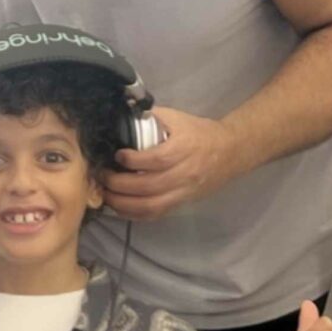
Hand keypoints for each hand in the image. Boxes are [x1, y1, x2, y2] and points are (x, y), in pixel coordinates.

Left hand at [100, 106, 238, 219]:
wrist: (230, 152)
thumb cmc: (199, 132)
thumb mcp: (177, 118)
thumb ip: (151, 118)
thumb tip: (122, 116)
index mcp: (183, 149)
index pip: (156, 159)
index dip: (133, 160)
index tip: (117, 155)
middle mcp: (184, 173)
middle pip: (149, 186)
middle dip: (120, 184)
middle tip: (102, 178)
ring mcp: (184, 192)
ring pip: (151, 205)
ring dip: (124, 204)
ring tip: (106, 195)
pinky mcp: (182, 203)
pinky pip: (157, 214)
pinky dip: (136, 214)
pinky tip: (121, 208)